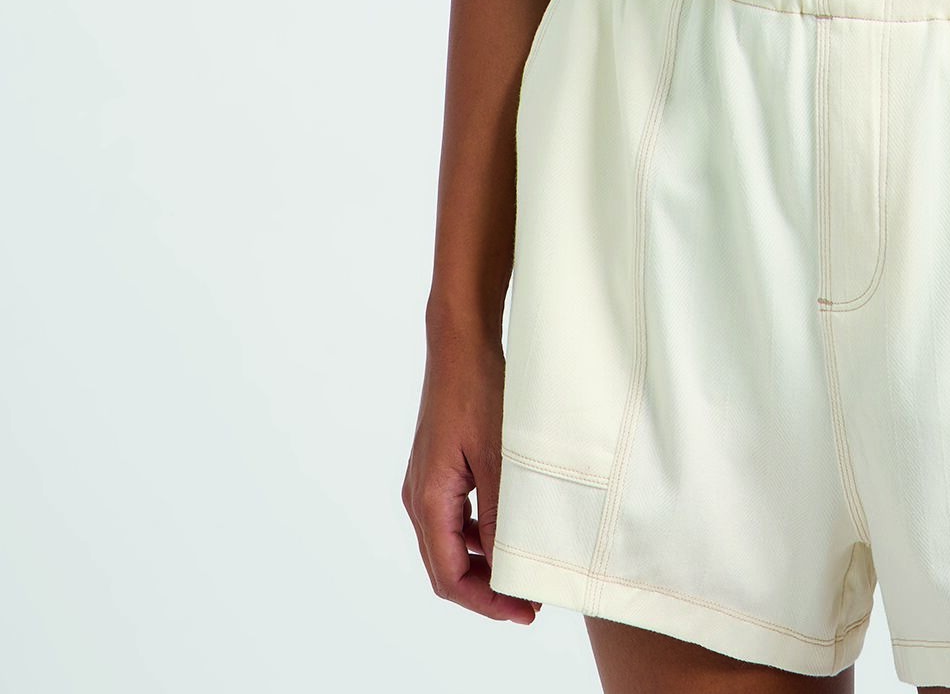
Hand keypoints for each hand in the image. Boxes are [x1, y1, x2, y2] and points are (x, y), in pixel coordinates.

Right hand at [401, 327, 538, 623]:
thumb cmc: (479, 391)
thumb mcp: (498, 458)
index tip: (522, 611)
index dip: (486, 601)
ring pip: (448, 545)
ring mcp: (425, 482)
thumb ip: (499, 517)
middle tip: (527, 603)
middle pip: (445, 568)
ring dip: (481, 565)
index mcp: (429, 500)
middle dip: (485, 590)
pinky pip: (452, 519)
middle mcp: (419, 497)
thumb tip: (505, 568)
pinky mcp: (437, 468)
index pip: (449, 576)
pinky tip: (505, 534)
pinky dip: (476, 537)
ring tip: (521, 572)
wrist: (461, 342)